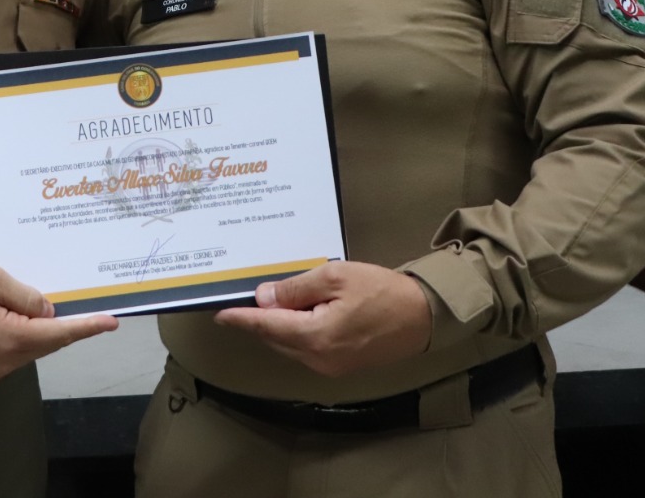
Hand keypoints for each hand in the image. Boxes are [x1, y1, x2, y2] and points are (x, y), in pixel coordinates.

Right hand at [0, 256, 117, 385]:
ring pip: (27, 350)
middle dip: (60, 325)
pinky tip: (11, 318)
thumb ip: (26, 296)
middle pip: (44, 344)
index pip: (58, 334)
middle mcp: (0, 363)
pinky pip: (9, 355)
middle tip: (78, 303)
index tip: (112, 322)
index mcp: (6, 339)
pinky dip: (17, 338)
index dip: (86, 327)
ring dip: (35, 331)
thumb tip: (50, 311)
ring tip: (28, 304)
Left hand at [213, 261, 430, 376]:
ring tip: (275, 301)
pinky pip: (307, 349)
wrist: (424, 317)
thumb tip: (264, 298)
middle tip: (249, 296)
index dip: (241, 320)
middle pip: (276, 338)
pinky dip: (297, 332)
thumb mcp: (335, 277)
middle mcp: (317, 359)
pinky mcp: (341, 367)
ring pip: (290, 345)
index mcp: (314, 337)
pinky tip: (299, 313)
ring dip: (279, 326)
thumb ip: (296, 289)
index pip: (266, 328)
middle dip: (261, 320)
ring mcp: (330, 367)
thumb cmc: (381, 291)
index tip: (220, 314)